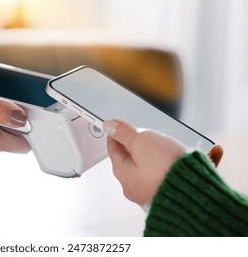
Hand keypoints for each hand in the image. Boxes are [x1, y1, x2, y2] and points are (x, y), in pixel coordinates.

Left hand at [103, 119, 222, 205]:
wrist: (195, 197)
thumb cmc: (164, 169)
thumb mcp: (140, 141)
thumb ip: (124, 132)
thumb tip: (109, 125)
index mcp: (123, 173)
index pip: (114, 149)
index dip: (116, 134)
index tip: (116, 127)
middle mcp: (136, 186)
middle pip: (136, 159)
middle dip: (143, 144)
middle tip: (149, 133)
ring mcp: (156, 192)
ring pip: (162, 166)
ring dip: (173, 152)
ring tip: (182, 142)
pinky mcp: (177, 196)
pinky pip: (186, 174)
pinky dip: (196, 162)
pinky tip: (213, 152)